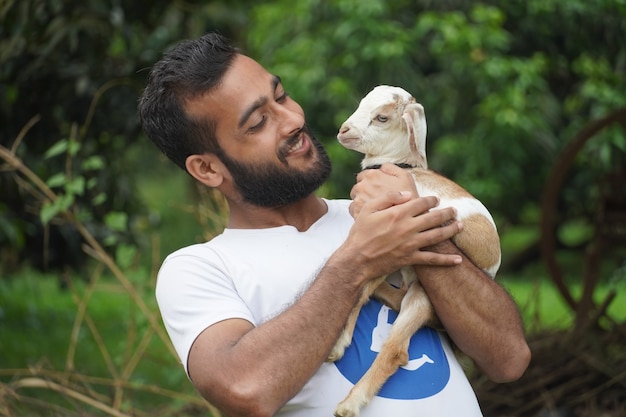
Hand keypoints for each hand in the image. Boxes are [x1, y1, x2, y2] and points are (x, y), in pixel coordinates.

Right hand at [339, 190, 462, 281]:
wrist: (357, 259)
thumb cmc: (360, 233)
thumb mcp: (368, 209)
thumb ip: (388, 197)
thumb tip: (408, 194)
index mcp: (398, 213)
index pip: (421, 203)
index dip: (431, 200)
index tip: (436, 199)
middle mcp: (408, 227)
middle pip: (434, 217)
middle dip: (446, 213)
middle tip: (454, 210)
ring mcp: (411, 244)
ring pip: (437, 235)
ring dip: (451, 230)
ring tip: (460, 226)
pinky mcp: (411, 258)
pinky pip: (432, 259)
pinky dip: (446, 260)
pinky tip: (458, 260)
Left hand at [350, 163, 417, 217]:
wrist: (407, 218)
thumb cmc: (408, 197)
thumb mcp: (405, 176)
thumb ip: (390, 168)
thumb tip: (381, 168)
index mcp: (371, 175)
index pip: (363, 175)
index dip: (371, 182)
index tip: (377, 189)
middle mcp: (362, 186)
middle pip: (358, 188)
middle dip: (365, 192)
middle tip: (377, 199)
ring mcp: (358, 200)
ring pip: (355, 199)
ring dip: (362, 202)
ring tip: (375, 209)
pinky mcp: (357, 213)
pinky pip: (354, 211)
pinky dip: (360, 213)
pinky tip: (372, 215)